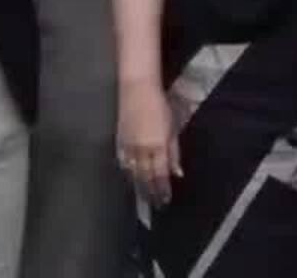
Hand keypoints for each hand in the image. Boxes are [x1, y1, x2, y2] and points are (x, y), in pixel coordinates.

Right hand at [116, 83, 180, 206]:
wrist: (137, 91)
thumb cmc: (160, 106)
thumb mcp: (172, 128)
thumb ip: (174, 152)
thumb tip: (177, 173)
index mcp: (157, 145)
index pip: (160, 174)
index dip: (162, 189)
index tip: (165, 200)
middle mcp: (141, 149)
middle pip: (145, 176)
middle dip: (150, 192)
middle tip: (155, 205)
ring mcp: (128, 146)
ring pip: (133, 172)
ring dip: (139, 186)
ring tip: (143, 198)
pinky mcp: (119, 141)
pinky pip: (123, 162)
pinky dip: (127, 173)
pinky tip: (130, 179)